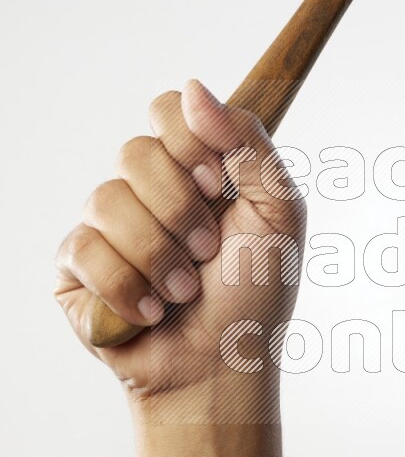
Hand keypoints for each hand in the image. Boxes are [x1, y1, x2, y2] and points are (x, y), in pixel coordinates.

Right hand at [55, 80, 305, 424]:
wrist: (221, 369)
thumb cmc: (255, 295)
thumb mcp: (278, 212)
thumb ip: (248, 143)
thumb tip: (193, 87)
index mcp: (193, 168)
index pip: (168, 110)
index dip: (188, 143)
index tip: (213, 183)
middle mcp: (146, 191)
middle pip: (134, 151)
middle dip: (180, 211)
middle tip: (208, 252)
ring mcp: (105, 228)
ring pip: (106, 201)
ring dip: (159, 256)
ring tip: (183, 293)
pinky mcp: (74, 269)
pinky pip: (83, 248)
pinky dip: (125, 286)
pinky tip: (148, 313)